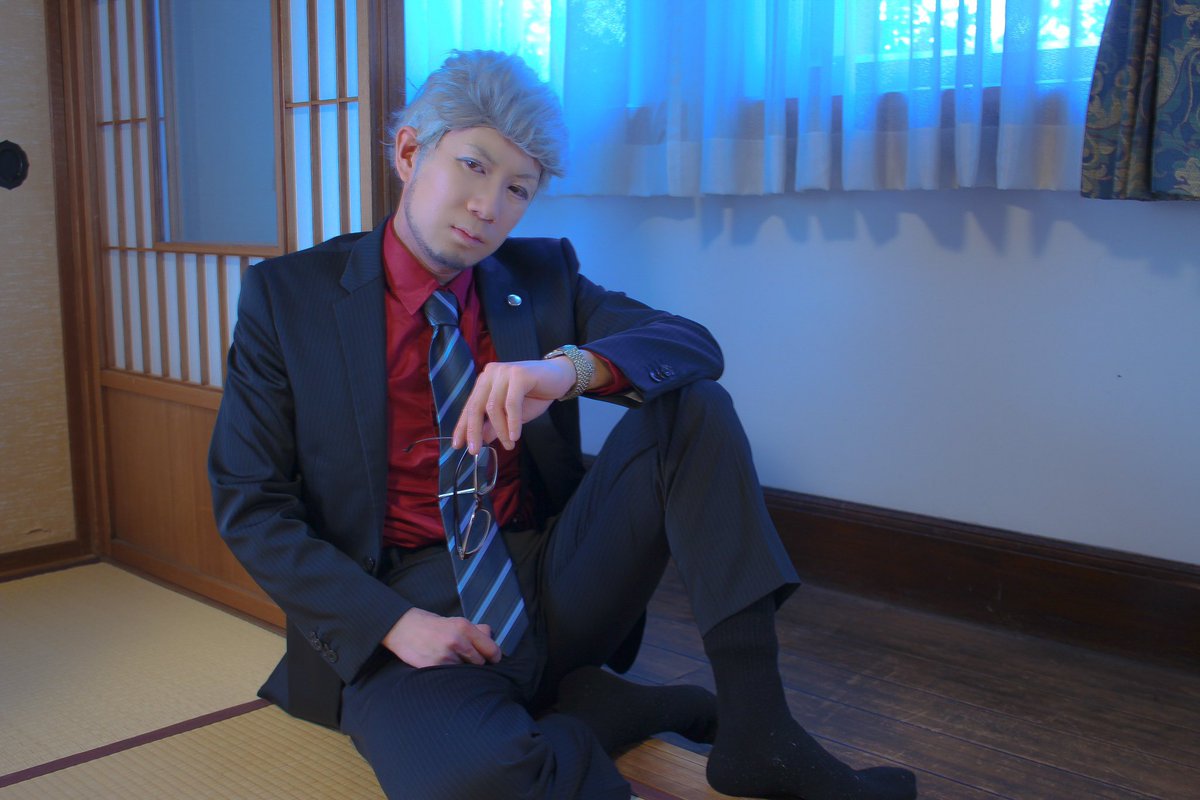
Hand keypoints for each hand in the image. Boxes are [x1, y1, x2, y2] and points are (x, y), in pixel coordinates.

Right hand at [382, 607, 500, 667]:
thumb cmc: (431, 625)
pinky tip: (441, 663)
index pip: (492, 650)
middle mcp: (457, 641)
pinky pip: (451, 675)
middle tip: (464, 657)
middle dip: (475, 662)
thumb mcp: (455, 621)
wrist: (402, 627)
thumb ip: (476, 630)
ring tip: (449, 658)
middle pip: (480, 663)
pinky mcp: (434, 667)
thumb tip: (491, 638)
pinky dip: (449, 673)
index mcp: (464, 627)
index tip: (492, 659)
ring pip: (465, 671)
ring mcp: (445, 655)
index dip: (494, 657)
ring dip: (461, 668)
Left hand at [452, 358, 575, 452]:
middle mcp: (491, 374)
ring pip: (494, 407)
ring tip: (509, 445)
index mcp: (486, 381)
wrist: (561, 377)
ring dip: (501, 430)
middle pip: (476, 406)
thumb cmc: (536, 394)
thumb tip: (482, 439)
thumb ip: (496, 424)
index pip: (470, 406)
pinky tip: (515, 436)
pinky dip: (512, 423)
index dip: (463, 426)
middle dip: (474, 431)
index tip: (458, 445)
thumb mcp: (512, 414)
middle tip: (475, 451)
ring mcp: (504, 372)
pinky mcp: (519, 374)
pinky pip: (511, 404)